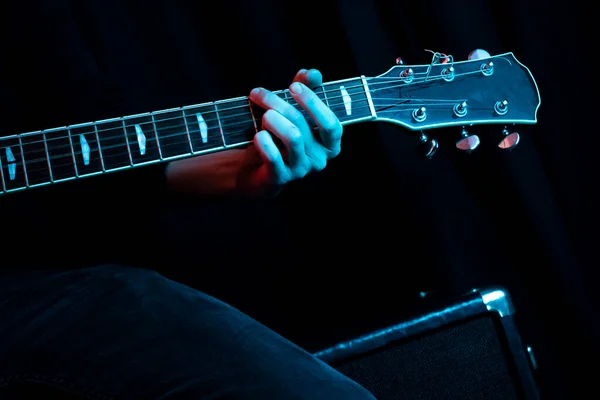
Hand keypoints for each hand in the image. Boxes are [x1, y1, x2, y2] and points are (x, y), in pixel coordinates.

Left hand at [237, 68, 342, 195]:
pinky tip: (258, 135)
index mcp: (329, 144)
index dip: (314, 104)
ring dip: (272, 120)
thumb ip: (305, 90)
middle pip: (302, 125)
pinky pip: (274, 156)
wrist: (256, 169)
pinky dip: (264, 141)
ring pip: (292, 138)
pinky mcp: (281, 178)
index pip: (331, 124)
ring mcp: (301, 170)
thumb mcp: (293, 111)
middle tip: (259, 94)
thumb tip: (313, 73)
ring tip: (261, 115)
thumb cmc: (279, 136)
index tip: (293, 87)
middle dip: (278, 104)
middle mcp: (319, 160)